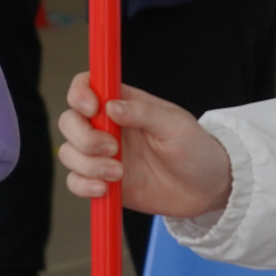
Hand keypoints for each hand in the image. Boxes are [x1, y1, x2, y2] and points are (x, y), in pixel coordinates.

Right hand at [57, 72, 234, 219]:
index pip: (88, 85)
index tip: (92, 109)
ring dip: (87, 164)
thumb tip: (111, 106)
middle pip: (70, 121)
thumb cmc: (196, 149)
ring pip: (69, 153)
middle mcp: (109, 127)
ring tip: (118, 173)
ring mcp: (104, 155)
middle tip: (113, 149)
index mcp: (126, 103)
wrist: (206, 189)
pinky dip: (83, 185)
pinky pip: (76, 181)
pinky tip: (105, 189)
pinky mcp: (103, 181)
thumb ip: (143, 113)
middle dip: (83, 136)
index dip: (80, 93)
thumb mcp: (176, 125)